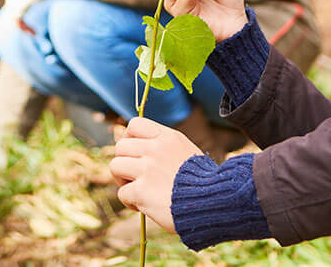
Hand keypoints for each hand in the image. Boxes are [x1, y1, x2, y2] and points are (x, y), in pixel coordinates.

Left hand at [109, 117, 201, 232]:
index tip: (135, 152)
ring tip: (137, 189)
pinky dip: (129, 201)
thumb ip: (162, 146)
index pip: (134, 124)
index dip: (129, 137)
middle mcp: (155, 149)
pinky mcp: (142, 191)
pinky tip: (143, 206)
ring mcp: (147, 169)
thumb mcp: (185, 151)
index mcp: (167, 137)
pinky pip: (122, 192)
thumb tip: (135, 145)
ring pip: (115, 166)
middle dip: (124, 162)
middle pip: (120, 146)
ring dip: (122, 180)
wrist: (214, 203)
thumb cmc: (202, 182)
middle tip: (135, 176)